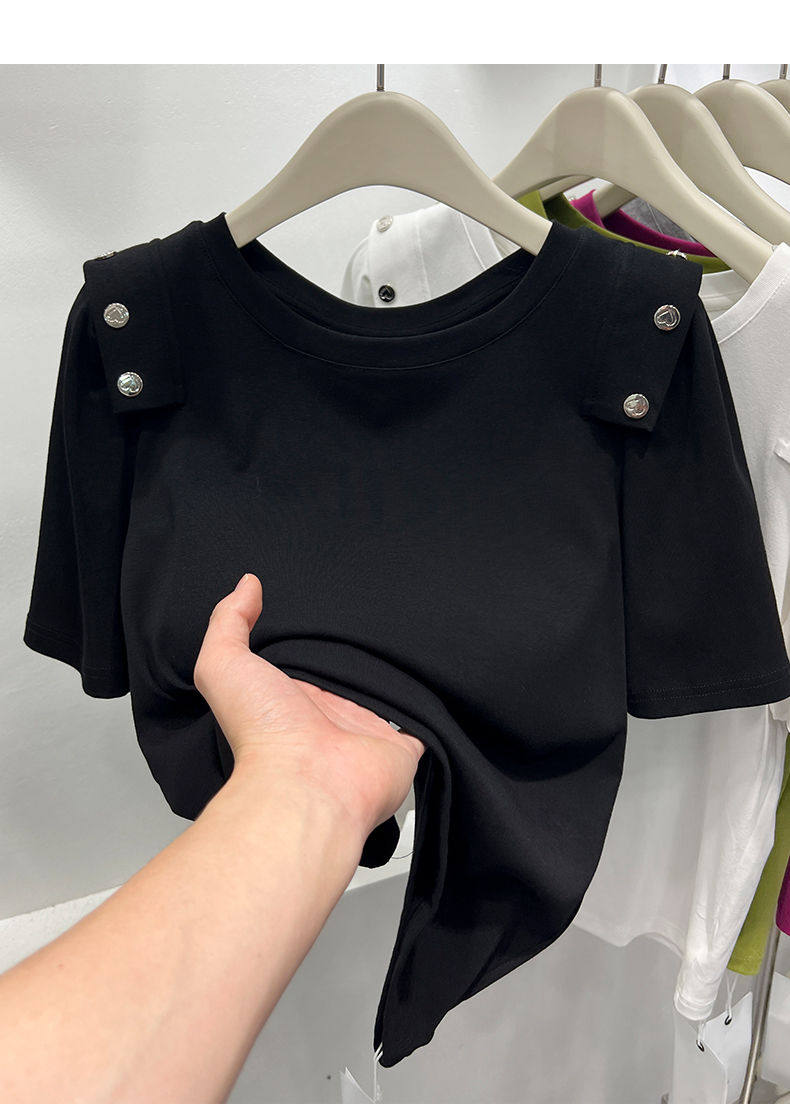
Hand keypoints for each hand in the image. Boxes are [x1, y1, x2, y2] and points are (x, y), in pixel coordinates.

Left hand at [194, 574, 423, 842]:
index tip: (325, 601)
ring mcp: (365, 731)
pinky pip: (422, 721)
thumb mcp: (223, 664)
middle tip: (375, 610)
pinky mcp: (400, 747)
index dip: (313, 635)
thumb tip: (246, 584)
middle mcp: (329, 715)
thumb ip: (228, 622)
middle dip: (360, 650)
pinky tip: (432, 678)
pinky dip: (429, 706)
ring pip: (387, 694)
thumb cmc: (263, 733)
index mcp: (291, 697)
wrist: (308, 784)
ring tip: (409, 634)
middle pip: (350, 674)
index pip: (306, 660)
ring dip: (396, 672)